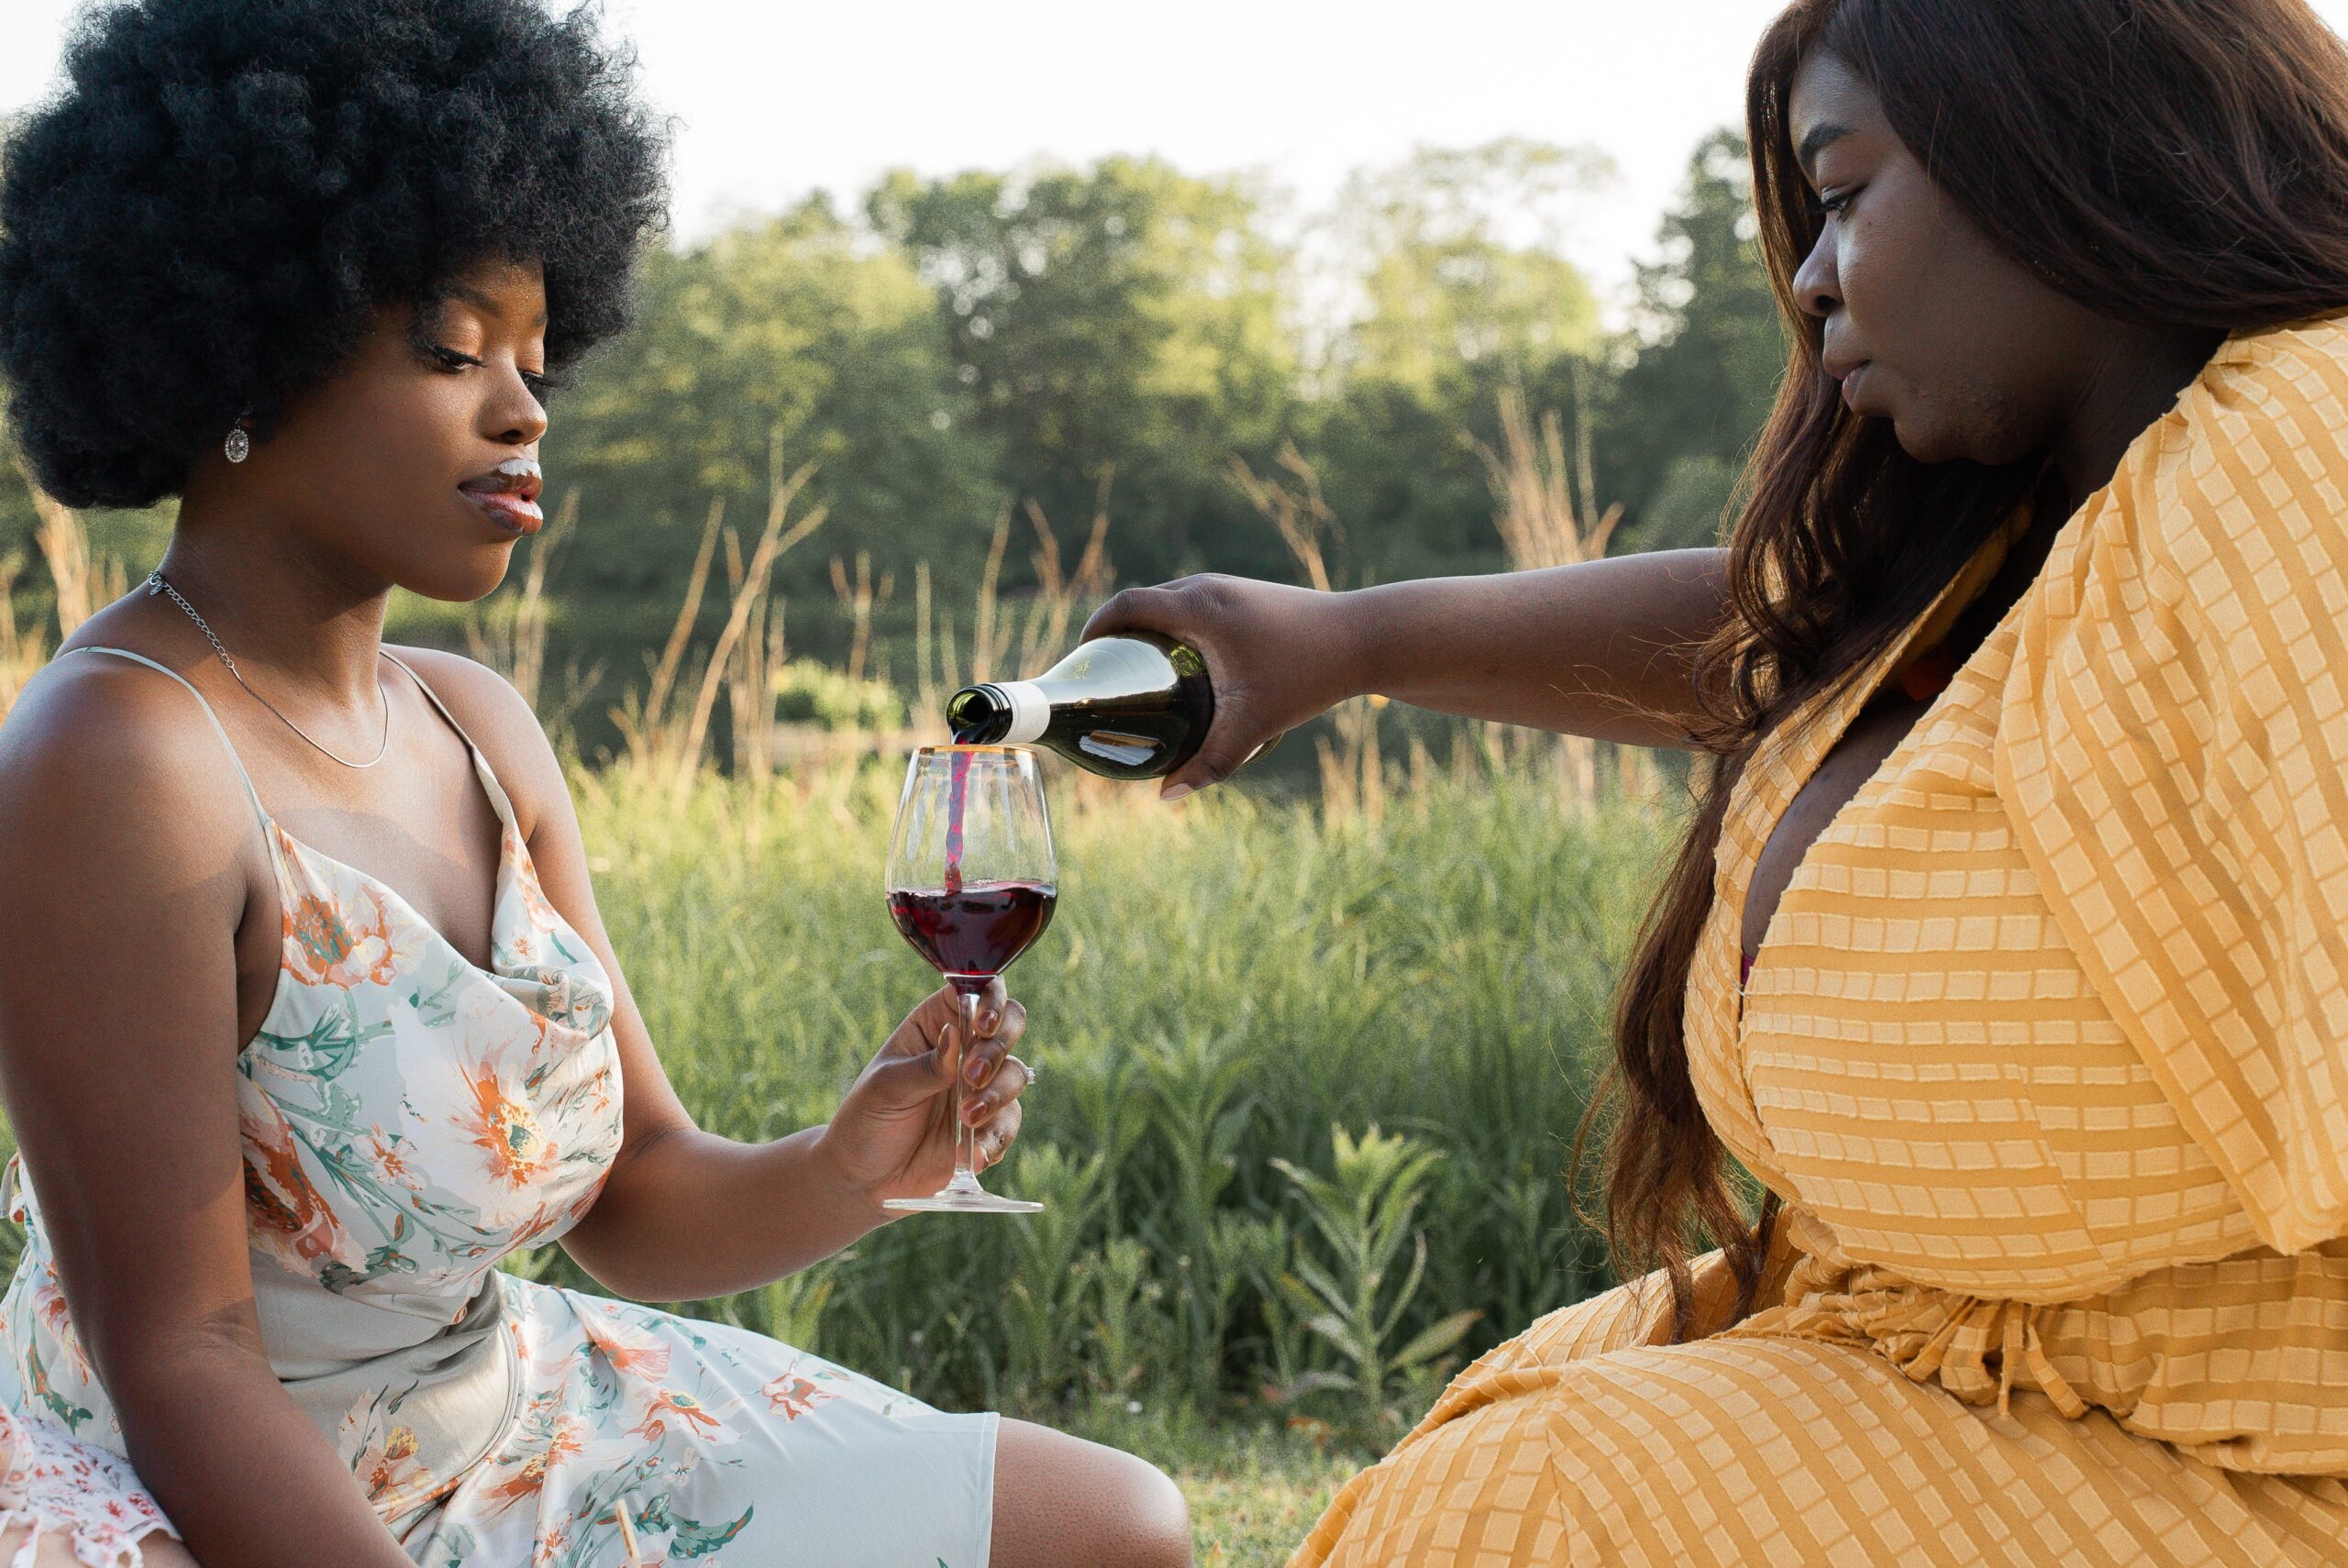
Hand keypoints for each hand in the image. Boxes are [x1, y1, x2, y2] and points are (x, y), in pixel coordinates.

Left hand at [816, 978, 1032, 1211]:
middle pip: (1009, 1027)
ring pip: (1016, 1075)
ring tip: (967, 1119)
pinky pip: (1009, 1123)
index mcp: (937, 1025)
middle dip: (998, 1049)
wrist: (865, 1179)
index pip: (976, 992)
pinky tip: (973, 1154)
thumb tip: (956, 1036)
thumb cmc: (866, 1119)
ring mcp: (980, 1088)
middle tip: (972, 1075)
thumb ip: (926, 1065)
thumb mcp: (887, 1088)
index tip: (983, 1025)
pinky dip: (996, 1137)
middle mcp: (964, 1050)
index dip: (990, 999)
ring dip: (997, 1094)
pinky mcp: (989, 1126)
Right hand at [1081, 573, 1362, 798]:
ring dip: (1145, 629)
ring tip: (1133, 673)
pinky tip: (1180, 664)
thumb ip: (1210, 762)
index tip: (1081, 659)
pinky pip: (1192, 604)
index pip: (1125, 606)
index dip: (1095, 629)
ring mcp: (1229, 588)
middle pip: (1142, 602)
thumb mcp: (1254, 724)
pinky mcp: (1246, 596)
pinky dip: (1172, 627)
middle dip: (1115, 634)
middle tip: (1102, 676)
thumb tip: (1166, 797)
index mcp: (1198, 607)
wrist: (1366, 638)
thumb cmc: (1310, 674)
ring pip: (1169, 601)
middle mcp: (1208, 588)